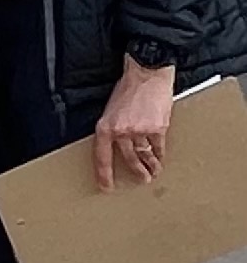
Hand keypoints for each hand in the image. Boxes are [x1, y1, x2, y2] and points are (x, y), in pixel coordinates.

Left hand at [93, 57, 174, 189]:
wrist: (145, 76)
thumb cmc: (126, 90)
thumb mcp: (110, 110)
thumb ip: (111, 128)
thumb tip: (114, 145)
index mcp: (105, 127)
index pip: (101, 157)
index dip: (103, 174)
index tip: (105, 187)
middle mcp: (121, 131)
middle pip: (128, 159)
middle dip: (135, 173)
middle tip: (141, 181)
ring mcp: (140, 131)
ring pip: (144, 156)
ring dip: (150, 167)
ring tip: (153, 174)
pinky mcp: (158, 128)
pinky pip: (158, 147)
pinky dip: (159, 155)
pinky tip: (160, 159)